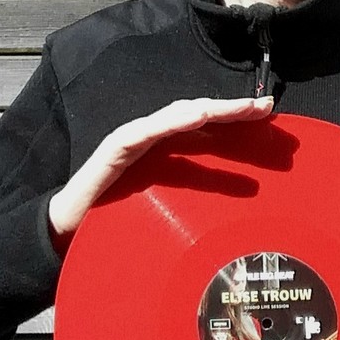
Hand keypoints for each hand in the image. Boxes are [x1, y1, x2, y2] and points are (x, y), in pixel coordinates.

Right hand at [48, 96, 273, 247]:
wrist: (69, 233)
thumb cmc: (121, 220)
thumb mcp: (173, 211)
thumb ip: (200, 200)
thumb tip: (248, 209)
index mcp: (170, 151)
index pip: (210, 128)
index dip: (238, 118)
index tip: (270, 116)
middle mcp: (154, 139)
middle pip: (198, 115)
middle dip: (232, 109)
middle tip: (265, 107)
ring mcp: (134, 140)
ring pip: (176, 117)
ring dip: (208, 109)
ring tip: (237, 108)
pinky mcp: (113, 149)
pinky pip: (144, 132)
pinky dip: (170, 122)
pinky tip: (194, 116)